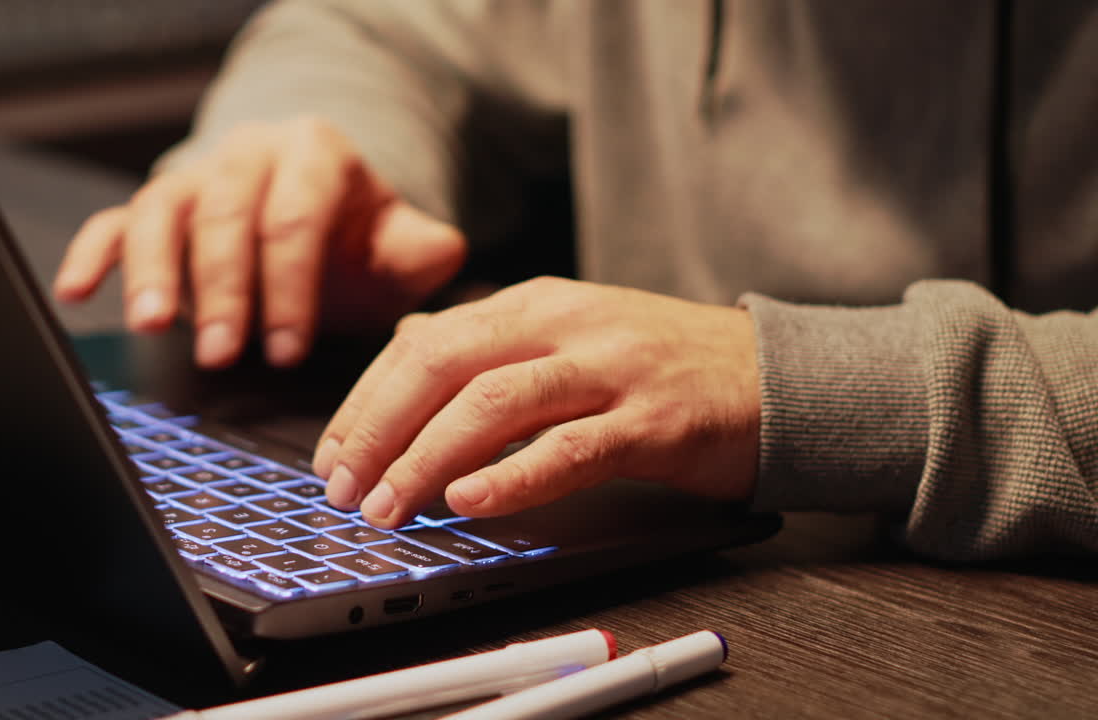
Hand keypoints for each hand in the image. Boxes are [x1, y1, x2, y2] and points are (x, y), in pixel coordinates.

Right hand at [53, 117, 465, 367]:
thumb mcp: (400, 241)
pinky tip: (77, 291)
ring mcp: (199, 177)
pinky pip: (115, 218)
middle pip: (226, 215)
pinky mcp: (160, 203)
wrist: (317, 205)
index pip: (295, 218)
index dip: (289, 286)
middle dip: (222, 289)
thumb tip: (439, 253)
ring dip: (152, 270)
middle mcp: (251, 155)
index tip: (288, 349)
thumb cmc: (357, 236)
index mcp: (315, 155)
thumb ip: (422, 249)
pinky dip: (94, 252)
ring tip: (151, 325)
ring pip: (164, 210)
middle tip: (221, 353)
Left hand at [311, 276, 761, 527]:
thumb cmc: (662, 363)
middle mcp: (563, 324)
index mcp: (533, 304)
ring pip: (495, 402)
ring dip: (428, 456)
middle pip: (444, 363)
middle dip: (379, 427)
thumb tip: (404, 344)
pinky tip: (470, 502)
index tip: (333, 454)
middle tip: (343, 486)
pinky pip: (570, 448)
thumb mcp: (566, 332)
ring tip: (389, 504)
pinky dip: (513, 478)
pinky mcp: (651, 420)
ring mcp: (609, 368)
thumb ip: (488, 341)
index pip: (424, 342)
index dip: (366, 400)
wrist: (772, 374)